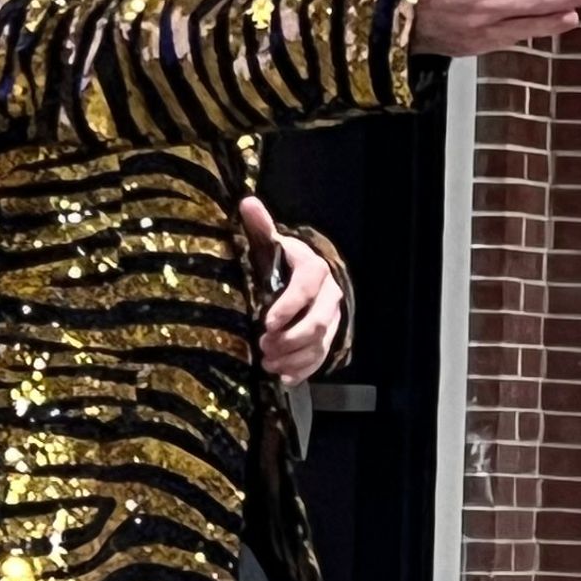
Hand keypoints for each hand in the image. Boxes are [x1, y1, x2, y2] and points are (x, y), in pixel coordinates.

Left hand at [239, 195, 342, 386]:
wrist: (313, 278)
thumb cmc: (285, 261)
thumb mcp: (273, 243)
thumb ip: (262, 227)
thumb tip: (247, 202)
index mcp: (315, 270)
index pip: (307, 287)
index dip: (290, 306)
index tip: (267, 322)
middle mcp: (330, 296)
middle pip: (317, 323)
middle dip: (289, 339)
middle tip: (262, 346)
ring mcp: (332, 319)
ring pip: (320, 344)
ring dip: (293, 358)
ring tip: (267, 364)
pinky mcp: (331, 338)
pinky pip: (322, 358)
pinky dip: (304, 371)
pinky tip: (284, 378)